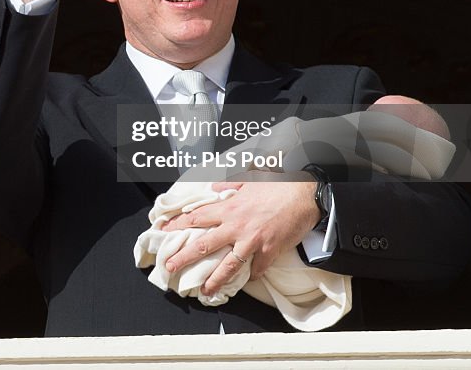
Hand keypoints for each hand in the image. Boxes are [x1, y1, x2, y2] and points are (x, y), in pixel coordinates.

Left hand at [161, 178, 319, 296]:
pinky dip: (251, 275)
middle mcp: (236, 226)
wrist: (305, 194)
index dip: (178, 224)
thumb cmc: (278, 185)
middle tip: (171, 267)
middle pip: (205, 245)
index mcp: (229, 208)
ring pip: (228, 265)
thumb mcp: (249, 180)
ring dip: (214, 279)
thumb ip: (228, 186)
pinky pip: (257, 268)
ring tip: (204, 290)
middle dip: (185, 257)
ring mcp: (252, 241)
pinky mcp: (269, 250)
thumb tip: (212, 187)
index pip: (197, 217)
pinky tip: (245, 281)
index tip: (164, 231)